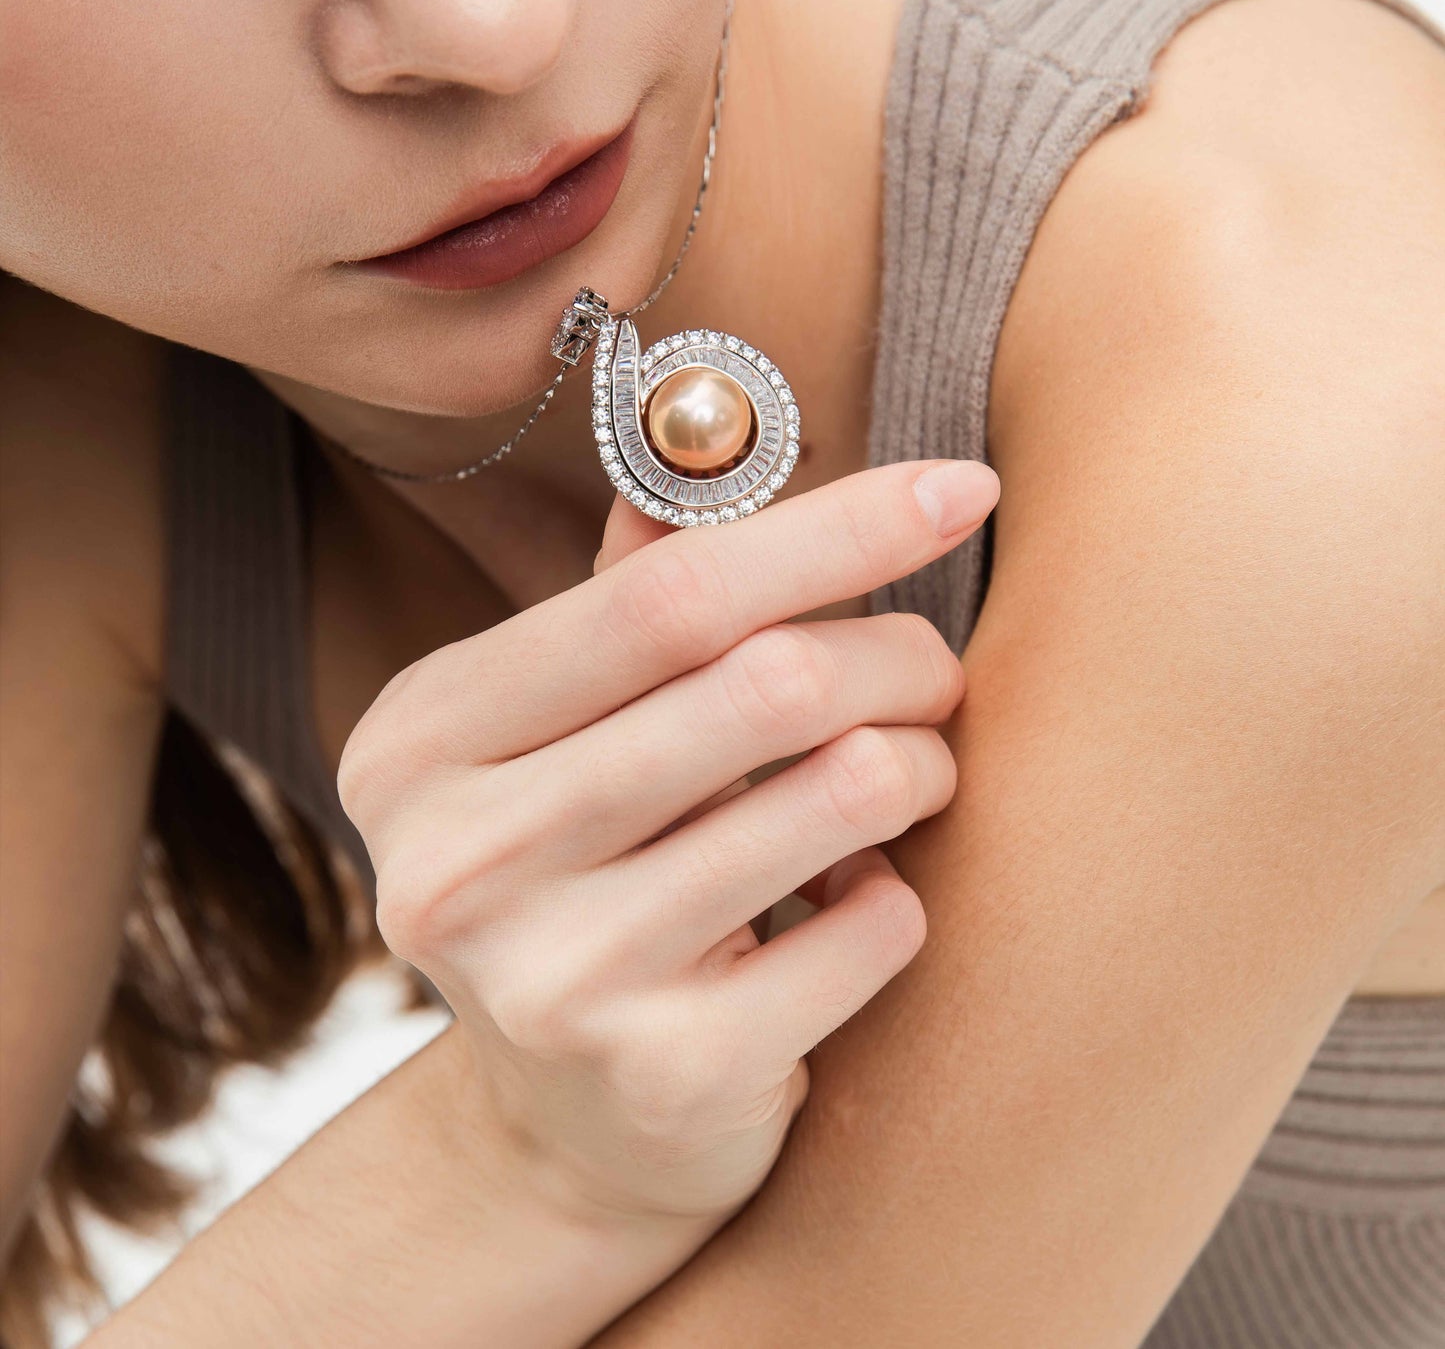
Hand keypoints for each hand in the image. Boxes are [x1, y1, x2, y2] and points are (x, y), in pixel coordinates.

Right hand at [338, 459, 999, 1226]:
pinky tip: (856, 901)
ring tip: (907, 778)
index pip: (665, 595)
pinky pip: (875, 926)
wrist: (565, 1134)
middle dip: (902, 654)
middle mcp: (461, 858)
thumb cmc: (585, 883)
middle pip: (765, 684)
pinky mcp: (663, 1074)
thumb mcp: (566, 736)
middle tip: (940, 670)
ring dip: (918, 765)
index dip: (831, 528)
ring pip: (839, 793)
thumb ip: (631, 601)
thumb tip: (717, 438)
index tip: (959, 486)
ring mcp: (554, 981)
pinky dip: (900, 893)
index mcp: (428, 736)